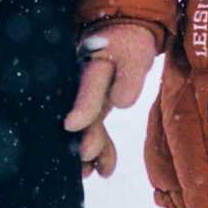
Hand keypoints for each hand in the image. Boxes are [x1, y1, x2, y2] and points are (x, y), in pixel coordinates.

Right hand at [66, 23, 161, 174]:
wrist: (125, 35)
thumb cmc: (130, 44)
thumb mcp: (135, 55)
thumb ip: (129, 78)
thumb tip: (119, 103)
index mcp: (91, 63)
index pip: (88, 85)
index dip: (82, 106)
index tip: (72, 125)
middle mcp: (81, 82)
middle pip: (81, 111)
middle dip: (85, 135)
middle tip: (86, 155)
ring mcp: (84, 96)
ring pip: (86, 125)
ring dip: (90, 150)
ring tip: (92, 173)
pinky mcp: (92, 107)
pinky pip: (94, 129)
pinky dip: (100, 150)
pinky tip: (103, 170)